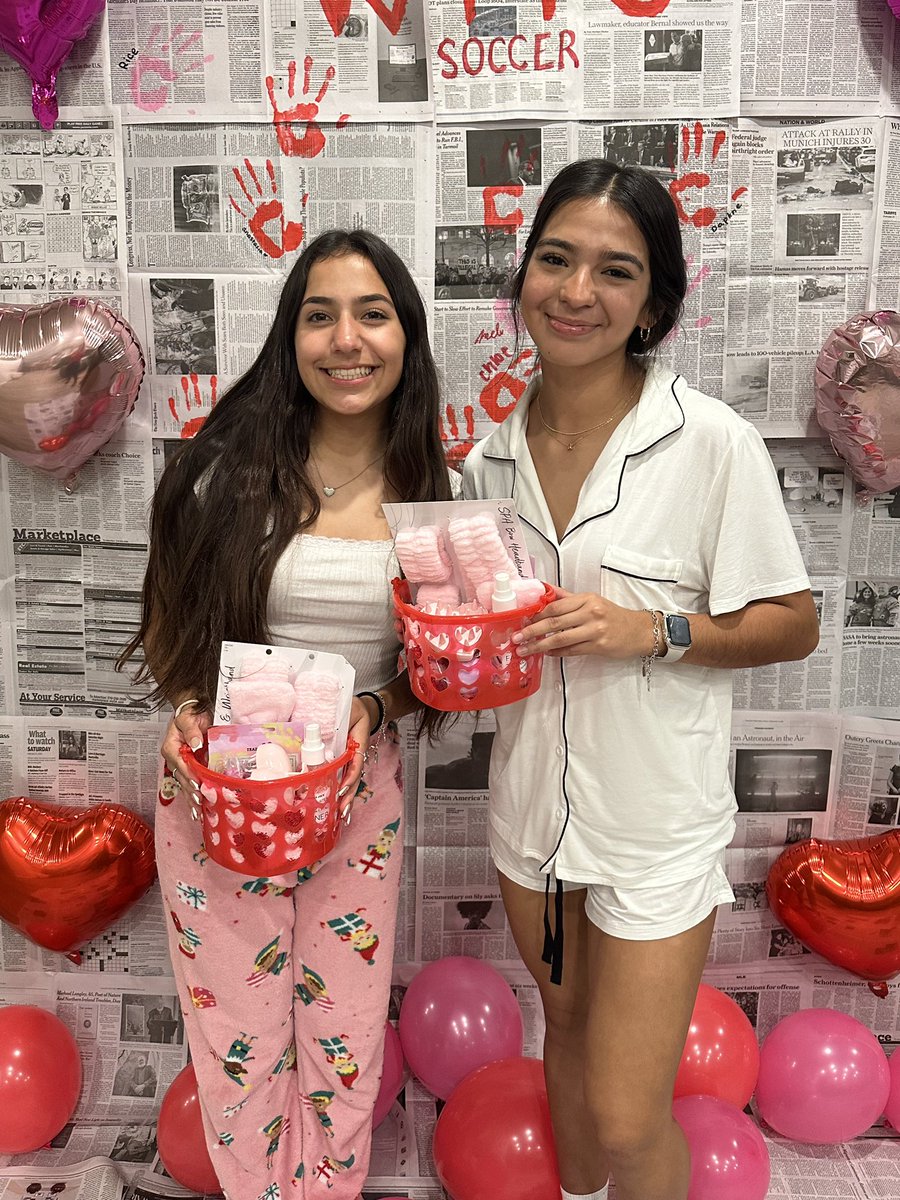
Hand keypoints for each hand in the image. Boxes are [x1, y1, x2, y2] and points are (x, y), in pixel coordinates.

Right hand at [159, 702, 210, 801]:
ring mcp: (179, 765)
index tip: (196, 783)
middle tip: (199, 803)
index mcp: (170, 747)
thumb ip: (191, 731)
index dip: (187, 774)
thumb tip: (196, 743)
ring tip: (197, 812)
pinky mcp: (187, 768)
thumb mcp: (189, 718)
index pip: (179, 762)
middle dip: (189, 792)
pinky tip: (197, 809)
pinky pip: (188, 784)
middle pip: (181, 777)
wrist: (192, 713)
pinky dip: (192, 796)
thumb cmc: (190, 715)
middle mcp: (173, 758)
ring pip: (184, 784)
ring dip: (190, 798)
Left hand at [338, 696, 371, 817]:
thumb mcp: (349, 710)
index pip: (356, 762)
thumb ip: (340, 717)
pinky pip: (343, 779)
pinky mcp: (344, 763)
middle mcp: (355, 755)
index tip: (343, 786)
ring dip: (346, 799)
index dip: (350, 775)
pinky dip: (341, 794)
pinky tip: (338, 809)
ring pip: (350, 782)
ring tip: (342, 817)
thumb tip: (319, 724)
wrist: (358, 709)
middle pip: (354, 778)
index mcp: (357, 744)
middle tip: (342, 811)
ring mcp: (350, 761)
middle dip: (348, 796)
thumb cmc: (353, 709)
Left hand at [513, 588, 652, 659]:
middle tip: (516, 638)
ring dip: (539, 646)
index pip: (555, 606)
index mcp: (586, 599)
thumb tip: (544, 589)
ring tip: (525, 650)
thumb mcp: (592, 601)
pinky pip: (572, 650)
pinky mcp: (598, 646)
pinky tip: (546, 654)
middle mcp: (590, 613)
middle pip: (554, 622)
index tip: (522, 621)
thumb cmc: (612, 615)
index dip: (536, 615)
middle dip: (532, 631)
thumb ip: (567, 598)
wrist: (638, 631)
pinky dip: (556, 652)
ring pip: (561, 639)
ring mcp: (595, 630)